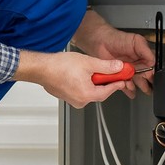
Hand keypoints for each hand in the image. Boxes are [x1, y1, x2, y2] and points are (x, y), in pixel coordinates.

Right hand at [14, 49, 132, 108]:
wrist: (41, 68)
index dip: (117, 82)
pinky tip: (77, 72)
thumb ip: (106, 66)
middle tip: (105, 69)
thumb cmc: (59, 66)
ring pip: (89, 90)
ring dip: (91, 81)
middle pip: (99, 91)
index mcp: (87, 95)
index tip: (122, 77)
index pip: (109, 91)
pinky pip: (79, 90)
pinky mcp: (66, 96)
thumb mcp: (88, 62)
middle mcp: (80, 101)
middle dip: (103, 80)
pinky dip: (82, 82)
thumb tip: (118, 67)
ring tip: (86, 68)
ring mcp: (72, 100)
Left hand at [72, 9, 154, 97]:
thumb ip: (146, 51)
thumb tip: (153, 62)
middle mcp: (136, 65)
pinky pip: (123, 85)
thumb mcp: (136, 41)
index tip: (151, 78)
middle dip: (147, 84)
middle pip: (144, 78)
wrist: (100, 41)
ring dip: (136, 86)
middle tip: (148, 88)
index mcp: (143, 57)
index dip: (152, 74)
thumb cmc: (118, 38)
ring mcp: (126, 71)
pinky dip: (126, 89)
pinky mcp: (117, 76)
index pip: (152, 68)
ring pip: (134, 83)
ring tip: (137, 88)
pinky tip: (129, 90)